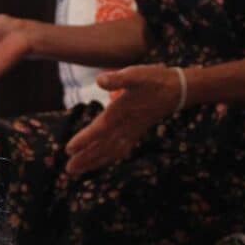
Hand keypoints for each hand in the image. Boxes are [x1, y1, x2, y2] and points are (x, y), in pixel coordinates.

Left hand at [63, 65, 180, 175]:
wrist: (176, 90)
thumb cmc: (154, 80)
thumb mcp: (136, 74)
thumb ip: (118, 77)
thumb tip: (100, 80)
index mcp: (121, 112)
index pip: (99, 129)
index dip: (84, 139)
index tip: (69, 149)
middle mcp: (125, 125)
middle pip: (102, 146)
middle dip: (85, 158)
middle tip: (68, 170)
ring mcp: (131, 131)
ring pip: (110, 151)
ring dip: (94, 161)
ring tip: (78, 170)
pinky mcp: (135, 132)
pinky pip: (120, 150)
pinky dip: (108, 158)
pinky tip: (100, 162)